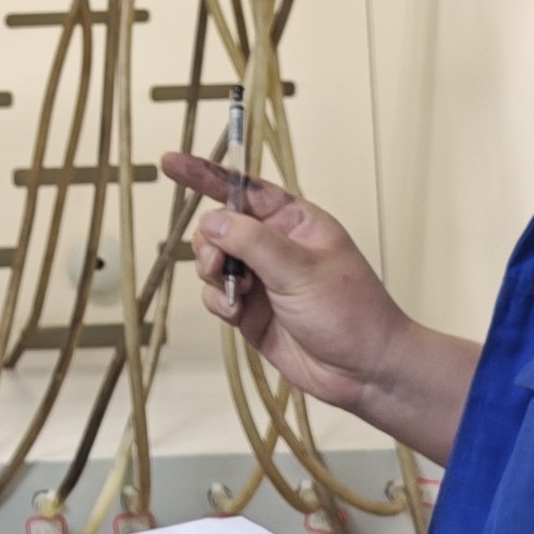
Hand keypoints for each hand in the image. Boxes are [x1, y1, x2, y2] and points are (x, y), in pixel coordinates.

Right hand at [160, 152, 475, 451]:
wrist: (363, 371)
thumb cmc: (350, 312)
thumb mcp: (301, 269)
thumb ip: (252, 242)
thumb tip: (211, 220)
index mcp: (295, 221)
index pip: (244, 188)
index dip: (206, 174)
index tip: (170, 162)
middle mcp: (275, 246)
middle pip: (220, 227)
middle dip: (210, 242)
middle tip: (218, 263)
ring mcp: (261, 279)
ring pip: (212, 261)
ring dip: (213, 273)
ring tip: (235, 294)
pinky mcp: (250, 311)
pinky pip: (216, 295)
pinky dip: (217, 302)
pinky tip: (235, 313)